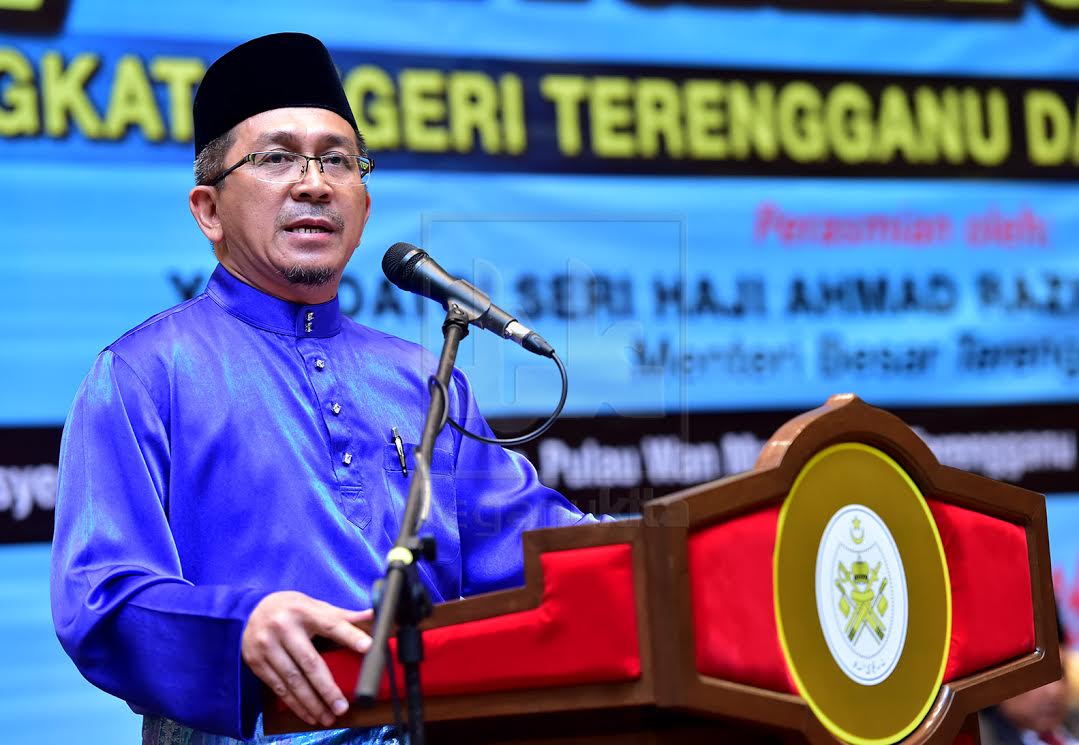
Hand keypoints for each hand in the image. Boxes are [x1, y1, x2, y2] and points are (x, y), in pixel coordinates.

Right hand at [241, 591, 371, 727]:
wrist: (248, 611)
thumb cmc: (290, 609)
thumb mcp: (314, 606)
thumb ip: (341, 616)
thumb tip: (372, 616)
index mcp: (303, 610)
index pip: (331, 624)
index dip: (350, 636)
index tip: (368, 646)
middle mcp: (283, 628)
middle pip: (309, 661)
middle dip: (327, 687)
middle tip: (342, 706)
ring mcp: (267, 646)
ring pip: (292, 680)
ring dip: (311, 702)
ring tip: (328, 716)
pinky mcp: (256, 662)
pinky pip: (278, 687)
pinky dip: (295, 704)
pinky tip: (308, 714)